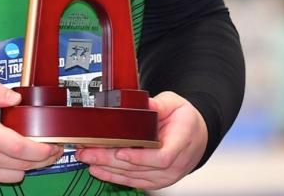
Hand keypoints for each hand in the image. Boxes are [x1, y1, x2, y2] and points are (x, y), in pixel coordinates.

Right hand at [0, 79, 63, 185]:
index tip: (55, 145)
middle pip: (22, 166)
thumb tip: (17, 99)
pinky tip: (3, 158)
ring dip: (23, 167)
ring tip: (26, 152)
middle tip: (50, 149)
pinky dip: (4, 172)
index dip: (44, 150)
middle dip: (42, 159)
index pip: (23, 148)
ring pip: (11, 177)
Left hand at [75, 91, 206, 190]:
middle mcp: (175, 163)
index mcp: (182, 141)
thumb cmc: (184, 119)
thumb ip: (159, 104)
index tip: (120, 152)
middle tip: (89, 151)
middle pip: (141, 168)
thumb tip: (144, 103)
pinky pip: (135, 181)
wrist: (196, 134)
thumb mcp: (174, 103)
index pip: (162, 157)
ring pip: (135, 177)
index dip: (139, 157)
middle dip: (111, 160)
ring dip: (109, 170)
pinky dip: (115, 177)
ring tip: (88, 159)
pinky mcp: (156, 180)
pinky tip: (99, 170)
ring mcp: (166, 175)